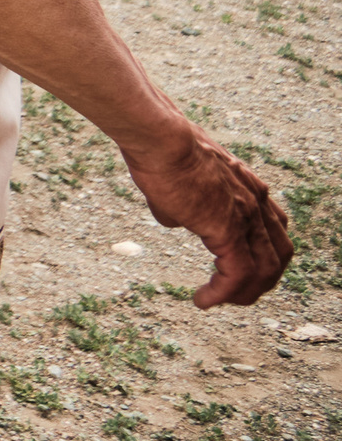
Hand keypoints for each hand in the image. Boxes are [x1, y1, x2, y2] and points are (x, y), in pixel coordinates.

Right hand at [124, 123, 294, 307]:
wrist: (161, 139)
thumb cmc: (163, 150)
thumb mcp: (180, 181)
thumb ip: (184, 204)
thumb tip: (176, 219)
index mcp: (249, 188)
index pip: (272, 232)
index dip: (261, 256)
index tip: (234, 269)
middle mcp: (257, 203)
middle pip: (278, 256)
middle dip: (260, 281)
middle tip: (236, 294)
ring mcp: (246, 217)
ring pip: (265, 270)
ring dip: (245, 293)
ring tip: (220, 301)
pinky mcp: (227, 230)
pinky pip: (237, 274)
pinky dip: (223, 293)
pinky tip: (202, 300)